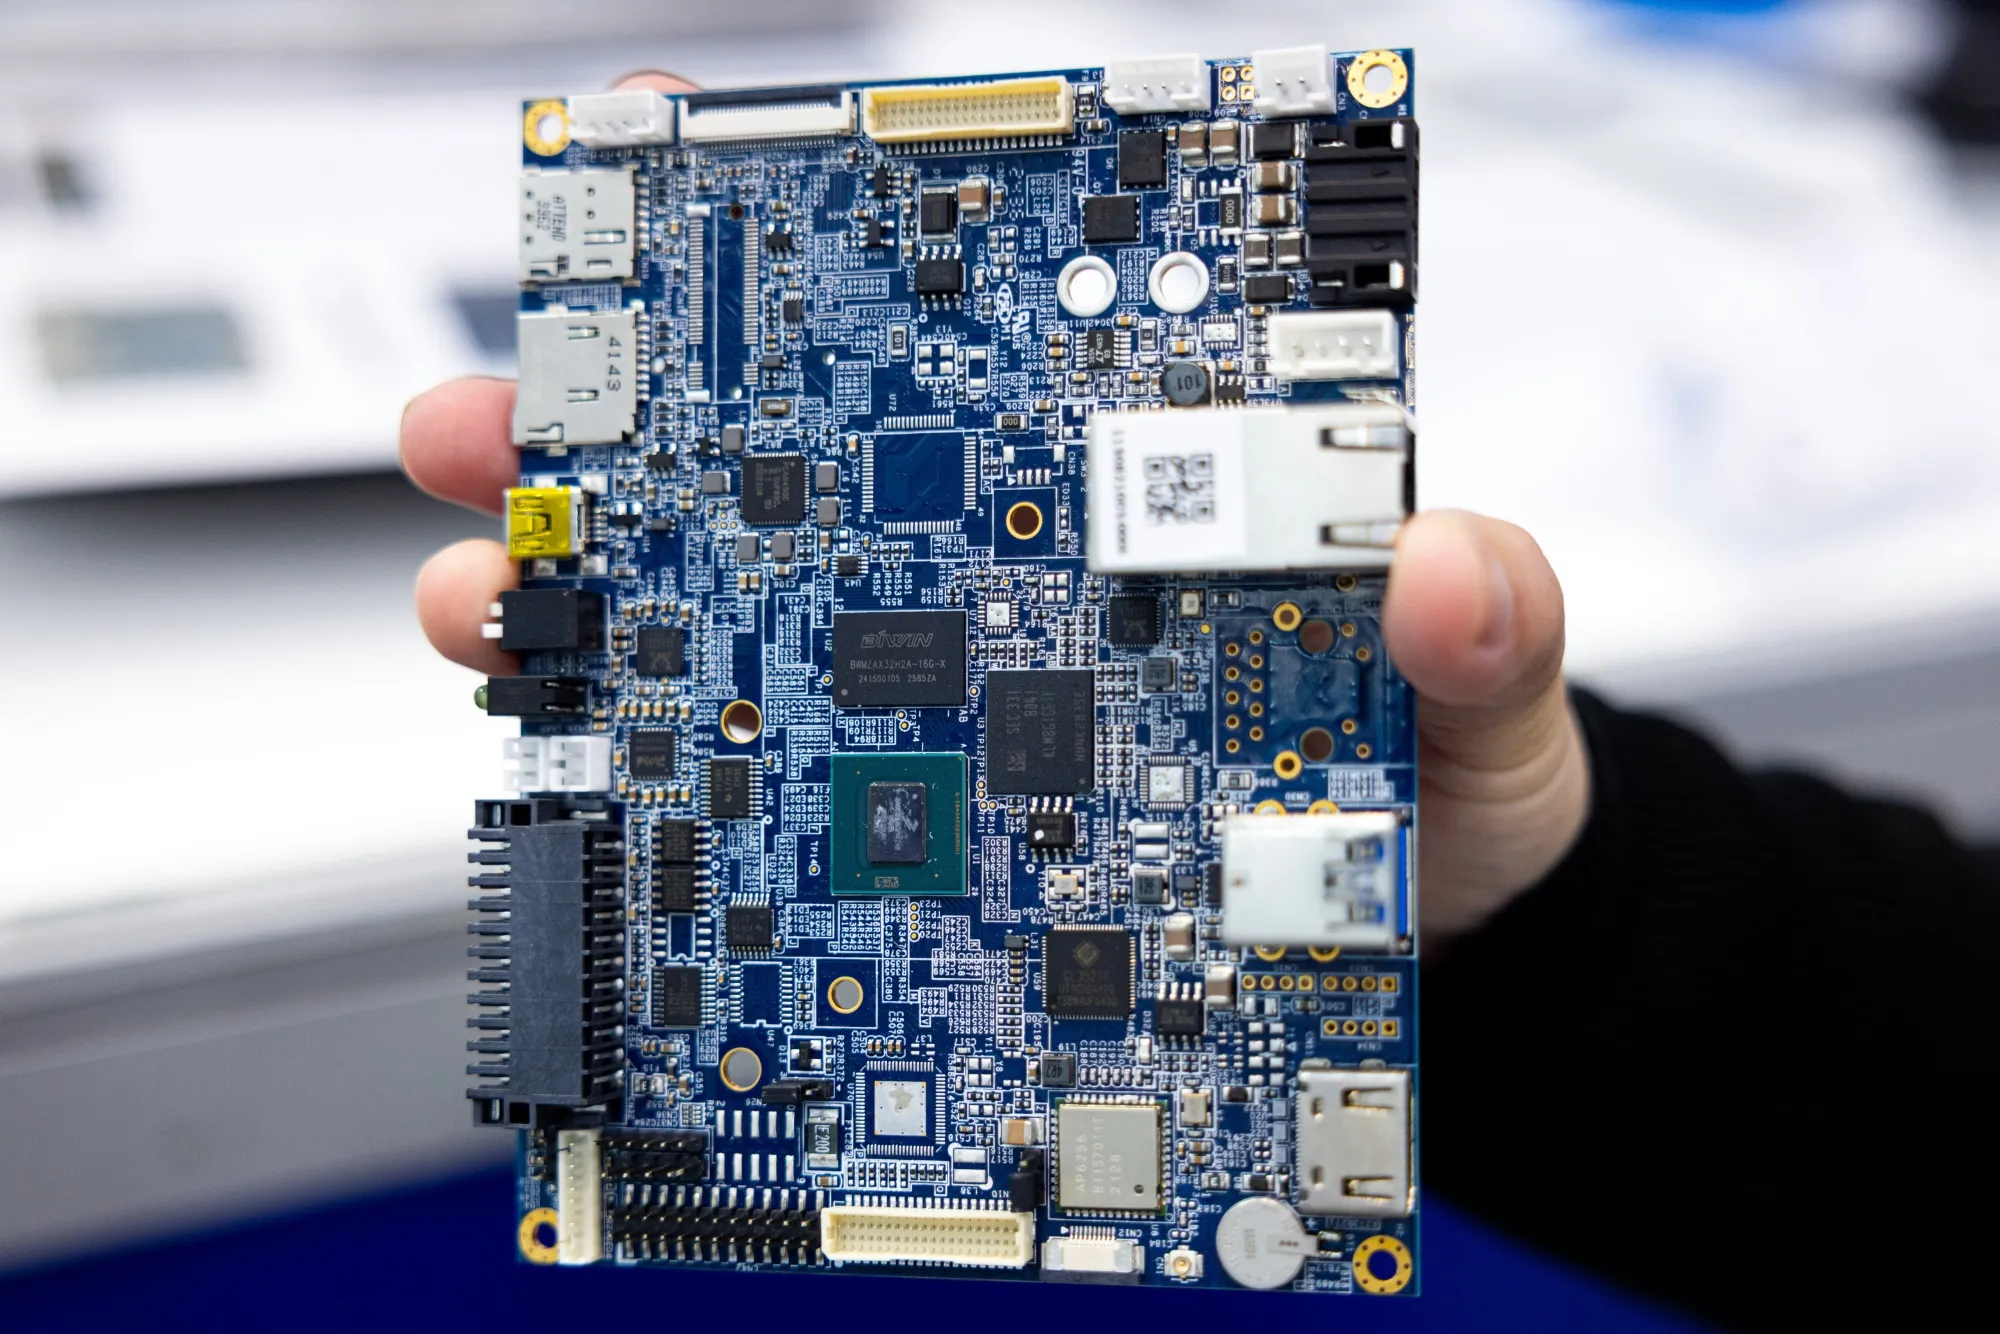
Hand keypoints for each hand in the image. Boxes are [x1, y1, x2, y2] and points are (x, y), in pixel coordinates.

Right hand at [404, 69, 1588, 947]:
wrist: (1436, 951)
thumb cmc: (1453, 797)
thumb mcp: (1501, 714)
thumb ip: (1495, 637)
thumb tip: (1441, 565)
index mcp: (1153, 494)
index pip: (977, 336)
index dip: (829, 237)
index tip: (666, 164)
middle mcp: (1027, 579)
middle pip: (806, 478)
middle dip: (629, 439)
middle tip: (504, 422)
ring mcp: (971, 711)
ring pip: (753, 632)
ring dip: (601, 611)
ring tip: (499, 608)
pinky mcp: (946, 837)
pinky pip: (786, 804)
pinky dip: (671, 784)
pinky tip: (594, 773)